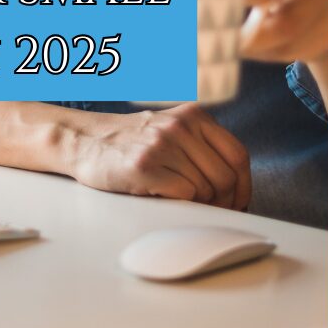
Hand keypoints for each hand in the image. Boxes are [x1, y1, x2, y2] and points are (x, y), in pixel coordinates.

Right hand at [67, 103, 250, 209]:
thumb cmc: (130, 144)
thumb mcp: (170, 129)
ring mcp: (162, 144)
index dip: (243, 186)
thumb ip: (202, 145)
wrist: (83, 141)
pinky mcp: (145, 166)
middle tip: (210, 212)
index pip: (238, 155)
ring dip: (200, 205)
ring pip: (207, 189)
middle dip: (224, 202)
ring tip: (181, 202)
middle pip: (226, 177)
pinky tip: (165, 198)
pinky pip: (186, 195)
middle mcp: (180, 126)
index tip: (237, 203)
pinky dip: (181, 204)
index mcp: (192, 116)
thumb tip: (238, 187)